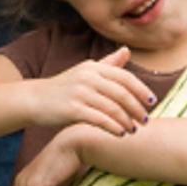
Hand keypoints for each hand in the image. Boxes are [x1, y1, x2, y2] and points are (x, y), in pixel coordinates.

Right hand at [24, 48, 153, 135]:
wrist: (33, 100)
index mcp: (93, 67)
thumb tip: (127, 51)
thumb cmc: (63, 88)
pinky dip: (113, 127)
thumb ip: (107, 64)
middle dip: (137, 108)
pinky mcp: (72, 109)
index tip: (152, 102)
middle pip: (122, 93)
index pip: (125, 77)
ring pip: (112, 108)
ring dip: (127, 121)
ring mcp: (79, 93)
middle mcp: (88, 77)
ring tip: (133, 130)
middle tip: (145, 121)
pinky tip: (120, 134)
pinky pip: (99, 119)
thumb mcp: (85, 72)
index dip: (141, 90)